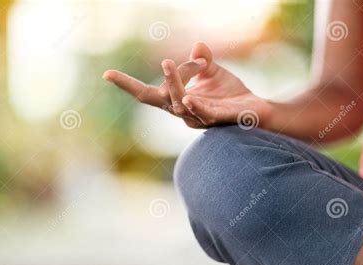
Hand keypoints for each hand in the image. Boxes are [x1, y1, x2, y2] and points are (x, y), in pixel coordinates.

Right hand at [103, 42, 268, 128]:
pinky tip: (187, 98)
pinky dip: (194, 107)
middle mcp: (183, 111)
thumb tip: (197, 45)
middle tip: (159, 60)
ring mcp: (198, 118)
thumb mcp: (213, 72)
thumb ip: (202, 60)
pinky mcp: (217, 120)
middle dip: (148, 83)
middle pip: (159, 98)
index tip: (107, 74)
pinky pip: (202, 115)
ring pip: (179, 104)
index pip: (146, 95)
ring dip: (173, 84)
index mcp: (177, 100)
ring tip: (168, 63)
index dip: (127, 85)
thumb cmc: (230, 94)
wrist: (255, 110)